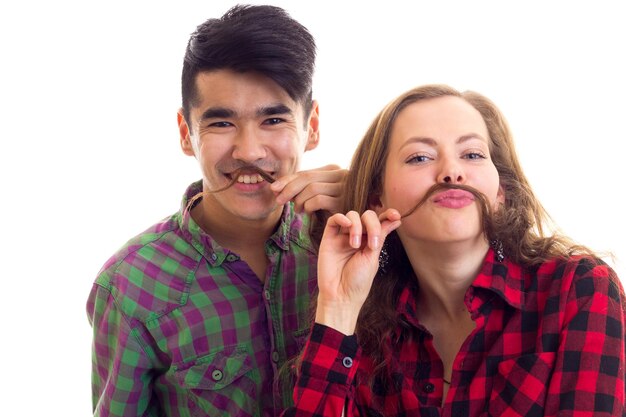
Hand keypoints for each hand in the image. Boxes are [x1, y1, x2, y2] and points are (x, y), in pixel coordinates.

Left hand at [270, 164, 346, 212]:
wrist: (348, 227)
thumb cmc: (330, 210)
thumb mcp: (315, 195)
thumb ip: (301, 187)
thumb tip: (275, 187)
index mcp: (334, 170)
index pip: (306, 172)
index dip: (288, 179)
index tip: (274, 188)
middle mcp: (342, 174)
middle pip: (308, 177)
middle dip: (289, 188)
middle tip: (278, 200)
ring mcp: (345, 187)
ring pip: (312, 188)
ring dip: (299, 200)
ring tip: (298, 210)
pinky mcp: (344, 201)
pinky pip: (318, 200)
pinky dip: (308, 206)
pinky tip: (308, 213)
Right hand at [315, 208, 400, 334]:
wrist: (341, 295)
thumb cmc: (358, 281)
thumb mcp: (373, 257)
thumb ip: (380, 236)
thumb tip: (396, 219)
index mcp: (371, 241)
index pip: (379, 222)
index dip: (387, 215)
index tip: (396, 215)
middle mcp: (357, 236)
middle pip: (367, 216)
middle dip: (372, 225)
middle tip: (372, 245)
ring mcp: (342, 237)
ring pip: (352, 215)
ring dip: (357, 227)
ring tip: (355, 245)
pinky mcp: (328, 238)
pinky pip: (333, 220)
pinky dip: (341, 218)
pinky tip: (346, 225)